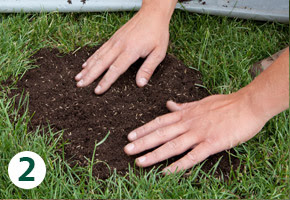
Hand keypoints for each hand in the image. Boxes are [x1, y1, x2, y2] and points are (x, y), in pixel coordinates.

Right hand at [75, 4, 172, 93]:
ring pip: (98, 56)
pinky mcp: (113, 38)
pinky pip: (100, 50)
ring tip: (78, 77)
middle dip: (90, 76)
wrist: (152, 13)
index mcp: (131, 50)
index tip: (97, 91)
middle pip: (102, 63)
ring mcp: (115, 41)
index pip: (116, 69)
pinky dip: (91, 58)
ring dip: (87, 68)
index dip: (106, 81)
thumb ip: (148, 68)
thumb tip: (140, 84)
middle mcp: (120, 45)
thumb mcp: (159, 52)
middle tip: (80, 85)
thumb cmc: (157, 33)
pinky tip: (85, 64)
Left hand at [124, 92, 266, 173]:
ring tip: (139, 161)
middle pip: (161, 134)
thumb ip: (184, 106)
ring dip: (154, 154)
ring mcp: (199, 134)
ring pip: (172, 146)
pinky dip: (178, 165)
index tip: (130, 136)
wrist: (248, 104)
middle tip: (127, 150)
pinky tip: (165, 172)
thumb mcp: (201, 102)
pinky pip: (192, 157)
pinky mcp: (211, 144)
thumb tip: (169, 105)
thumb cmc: (226, 103)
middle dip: (142, 142)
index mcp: (186, 114)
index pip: (160, 122)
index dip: (144, 129)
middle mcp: (188, 124)